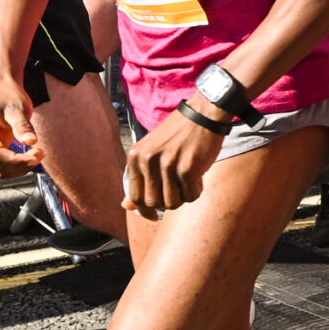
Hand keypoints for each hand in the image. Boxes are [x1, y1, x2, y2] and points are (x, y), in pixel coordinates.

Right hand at [0, 79, 46, 176]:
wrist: (3, 90)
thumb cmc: (9, 95)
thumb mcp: (18, 108)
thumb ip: (23, 126)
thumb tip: (31, 142)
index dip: (17, 160)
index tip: (36, 155)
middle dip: (20, 165)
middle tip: (39, 154)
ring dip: (19, 168)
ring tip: (36, 155)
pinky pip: (2, 164)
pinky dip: (17, 165)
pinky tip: (29, 156)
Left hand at [125, 99, 227, 215]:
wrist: (202, 115)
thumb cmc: (178, 135)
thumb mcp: (151, 152)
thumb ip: (139, 179)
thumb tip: (126, 207)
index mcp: (135, 156)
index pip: (135, 196)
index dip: (144, 210)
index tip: (153, 214)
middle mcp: (148, 160)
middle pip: (153, 203)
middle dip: (166, 203)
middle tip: (177, 191)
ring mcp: (167, 164)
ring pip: (172, 203)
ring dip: (182, 198)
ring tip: (187, 183)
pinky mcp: (187, 168)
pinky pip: (190, 196)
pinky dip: (195, 192)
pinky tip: (198, 178)